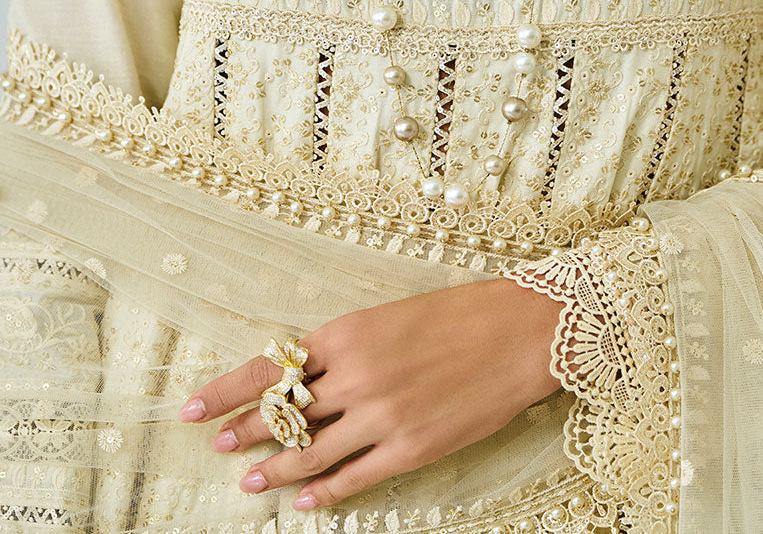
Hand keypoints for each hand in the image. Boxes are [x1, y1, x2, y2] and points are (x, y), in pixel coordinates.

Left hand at [177, 275, 564, 511]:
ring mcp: (382, 416)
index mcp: (347, 333)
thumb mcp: (389, 318)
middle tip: (215, 445)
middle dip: (242, 432)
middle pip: (282, 414)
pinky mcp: (410, 448)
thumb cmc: (457, 315)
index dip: (225, 391)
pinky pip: (353, 477)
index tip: (190, 409)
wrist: (518, 332)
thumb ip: (345, 349)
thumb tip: (303, 377)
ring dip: (274, 469)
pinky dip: (324, 491)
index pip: (268, 368)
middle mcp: (356, 375)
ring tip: (249, 480)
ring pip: (309, 451)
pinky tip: (304, 500)